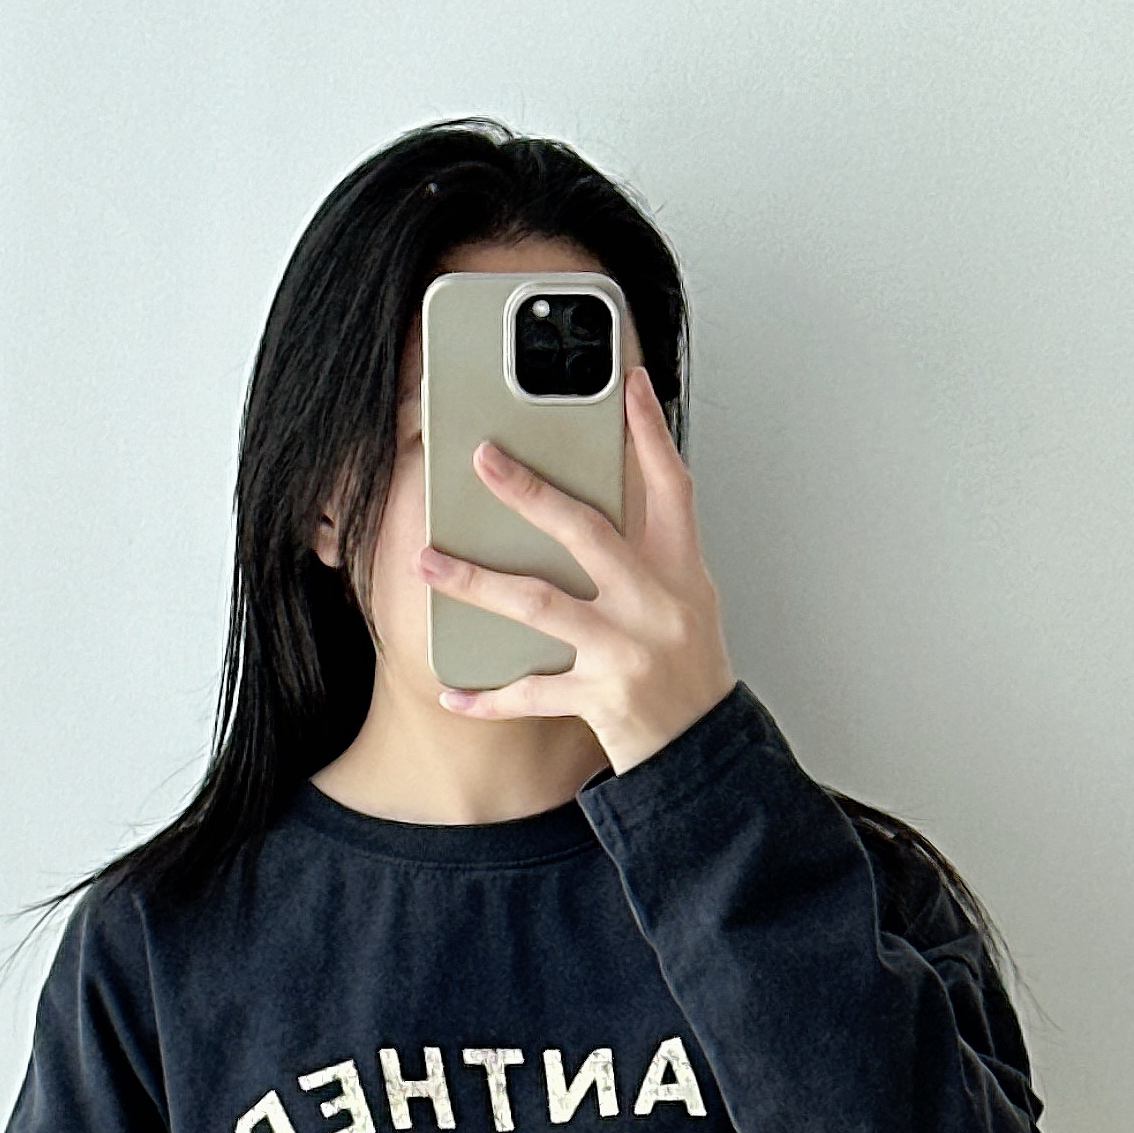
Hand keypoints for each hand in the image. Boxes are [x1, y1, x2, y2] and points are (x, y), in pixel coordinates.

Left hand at [413, 365, 734, 777]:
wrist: (704, 750)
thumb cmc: (689, 669)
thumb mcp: (689, 599)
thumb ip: (649, 549)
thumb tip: (595, 497)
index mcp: (681, 572)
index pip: (673, 487)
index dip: (652, 432)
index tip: (629, 382)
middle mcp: (654, 604)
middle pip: (586, 533)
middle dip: (529, 493)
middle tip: (482, 459)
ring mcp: (626, 651)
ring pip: (540, 605)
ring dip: (477, 583)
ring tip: (429, 563)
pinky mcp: (602, 698)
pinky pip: (532, 694)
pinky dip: (489, 697)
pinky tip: (452, 690)